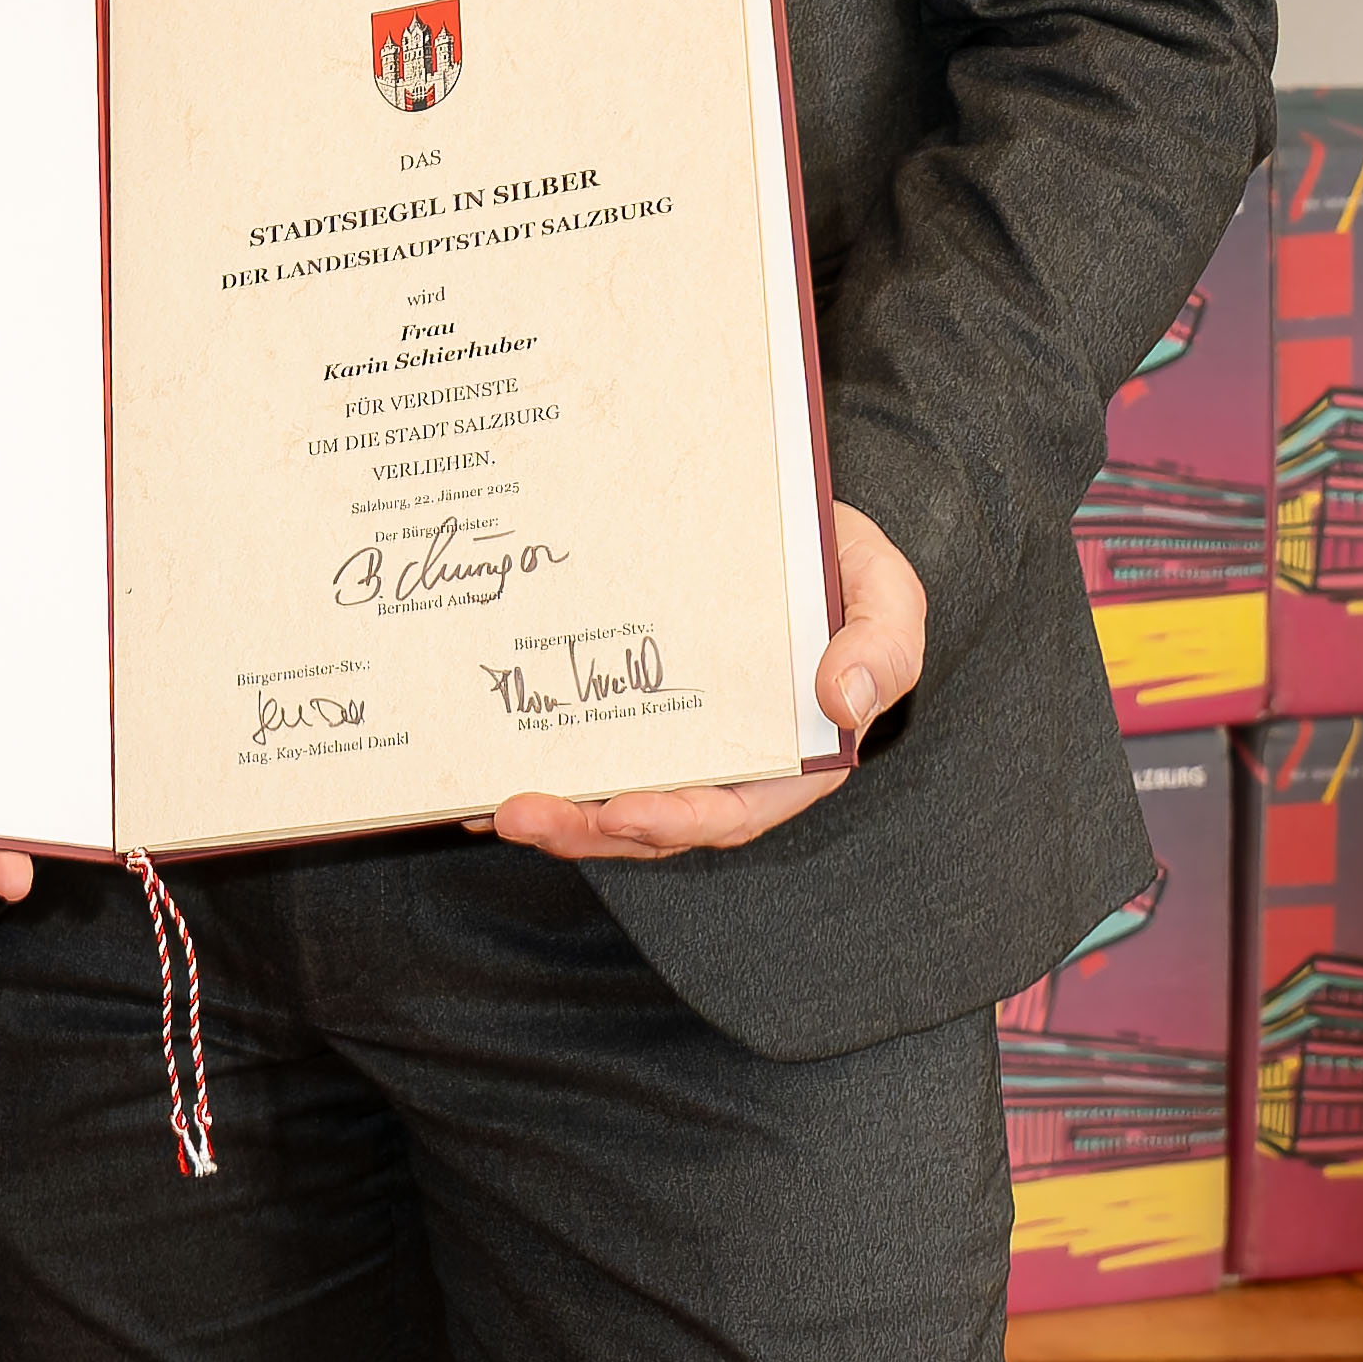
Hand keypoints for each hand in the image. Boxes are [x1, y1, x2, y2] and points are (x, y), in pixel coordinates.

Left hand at [488, 502, 925, 867]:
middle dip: (582, 827)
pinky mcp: (631, 715)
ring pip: (604, 798)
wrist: (799, 533)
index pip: (727, 811)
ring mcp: (671, 745)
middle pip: (648, 820)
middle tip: (514, 814)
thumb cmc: (853, 577)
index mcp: (788, 760)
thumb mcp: (890, 600)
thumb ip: (882, 649)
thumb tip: (843, 702)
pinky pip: (580, 753)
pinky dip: (532, 768)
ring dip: (548, 811)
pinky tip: (472, 777)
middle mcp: (722, 766)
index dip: (673, 821)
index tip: (621, 813)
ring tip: (485, 805)